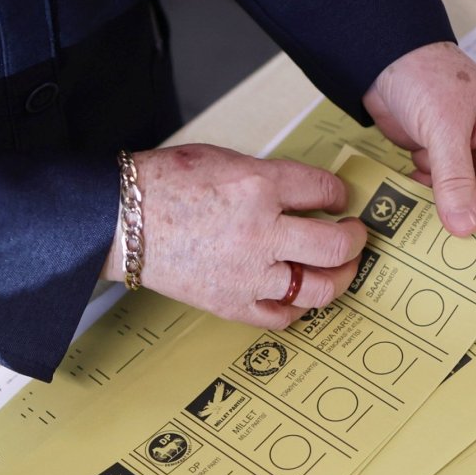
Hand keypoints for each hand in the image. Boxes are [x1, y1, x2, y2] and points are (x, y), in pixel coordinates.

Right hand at [105, 144, 368, 327]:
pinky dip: (299, 308)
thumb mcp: (225, 158)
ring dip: (340, 277)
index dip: (340, 194)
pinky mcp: (231, 303)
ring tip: (340, 268)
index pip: (325, 190)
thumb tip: (304, 192)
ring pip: (319, 287)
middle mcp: (261, 232)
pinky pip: (282, 316)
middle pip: (336, 244)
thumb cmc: (164, 183)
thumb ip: (269, 176)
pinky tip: (300, 295)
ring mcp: (248, 274)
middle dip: (355, 238)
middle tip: (354, 234)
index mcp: (259, 186)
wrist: (120, 219)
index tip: (339, 199)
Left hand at [364, 42, 475, 235]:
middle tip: (447, 247)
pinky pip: (439, 192)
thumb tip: (466, 228)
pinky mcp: (438, 159)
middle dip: (471, 223)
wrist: (384, 54)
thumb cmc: (426, 75)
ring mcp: (465, 156)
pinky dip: (426, 199)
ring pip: (464, 202)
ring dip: (445, 212)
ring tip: (424, 226)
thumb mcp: (444, 128)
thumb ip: (455, 180)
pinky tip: (409, 199)